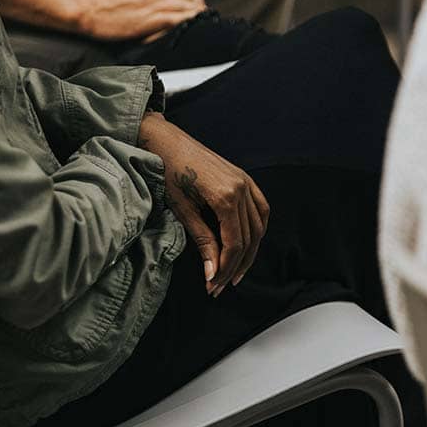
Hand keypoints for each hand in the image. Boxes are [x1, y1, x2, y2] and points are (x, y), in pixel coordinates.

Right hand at [79, 0, 205, 40]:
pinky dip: (188, 21)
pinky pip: (176, 20)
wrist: (91, 8)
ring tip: (201, 16)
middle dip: (198, 1)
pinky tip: (193, 25)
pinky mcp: (151, 21)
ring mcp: (153, 4)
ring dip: (196, 12)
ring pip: (184, 6)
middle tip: (202, 8)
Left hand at [139, 113, 269, 296]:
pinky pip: (261, 208)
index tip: (214, 285)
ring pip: (258, 226)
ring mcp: (245, 181)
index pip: (234, 244)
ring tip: (236, 272)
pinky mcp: (244, 178)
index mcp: (225, 196)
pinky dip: (257, 229)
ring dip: (249, 252)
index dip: (225, 268)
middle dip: (235, 266)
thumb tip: (211, 273)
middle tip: (221, 286)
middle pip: (248, 238)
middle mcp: (241, 188)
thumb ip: (202, 241)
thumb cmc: (168, 172)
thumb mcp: (183, 210)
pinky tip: (248, 243)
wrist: (165, 141)